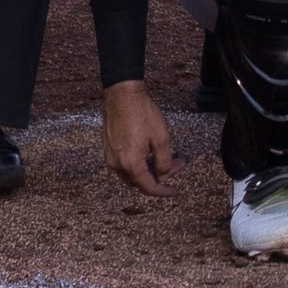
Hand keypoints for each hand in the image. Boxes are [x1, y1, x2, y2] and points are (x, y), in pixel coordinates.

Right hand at [101, 81, 181, 195]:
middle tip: (178, 163)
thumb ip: (164, 161)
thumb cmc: (142, 114)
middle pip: (139, 181)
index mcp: (130, 164)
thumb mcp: (161, 139)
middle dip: (160, 176)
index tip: (175, 191)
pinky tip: (152, 152)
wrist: (122, 96)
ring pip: (132, 173)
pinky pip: (125, 163)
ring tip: (169, 156)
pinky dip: (140, 163)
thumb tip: (163, 173)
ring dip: (150, 169)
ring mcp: (110, 156)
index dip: (163, 191)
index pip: (148, 187)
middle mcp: (117, 164)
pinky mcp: (109, 148)